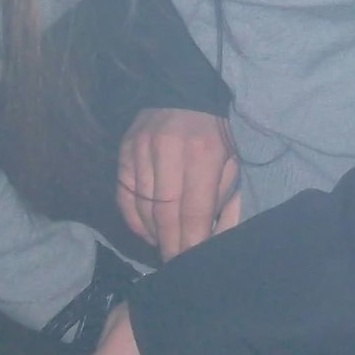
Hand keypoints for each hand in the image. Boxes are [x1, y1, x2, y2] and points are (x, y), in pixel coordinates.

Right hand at [117, 107, 240, 260]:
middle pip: (165, 214)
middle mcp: (169, 151)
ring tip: (165, 246)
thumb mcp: (231, 163)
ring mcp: (141, 150)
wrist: (183, 91)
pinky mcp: (124, 150)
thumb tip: (212, 242)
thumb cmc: (214, 133)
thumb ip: (224, 203)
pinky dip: (135, 219)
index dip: (191, 243)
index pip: (194, 212)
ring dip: (154, 234)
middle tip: (175, 264)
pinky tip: (148, 230)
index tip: (191, 262)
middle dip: (171, 245)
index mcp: (204, 154)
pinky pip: (124, 196)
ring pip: (143, 208)